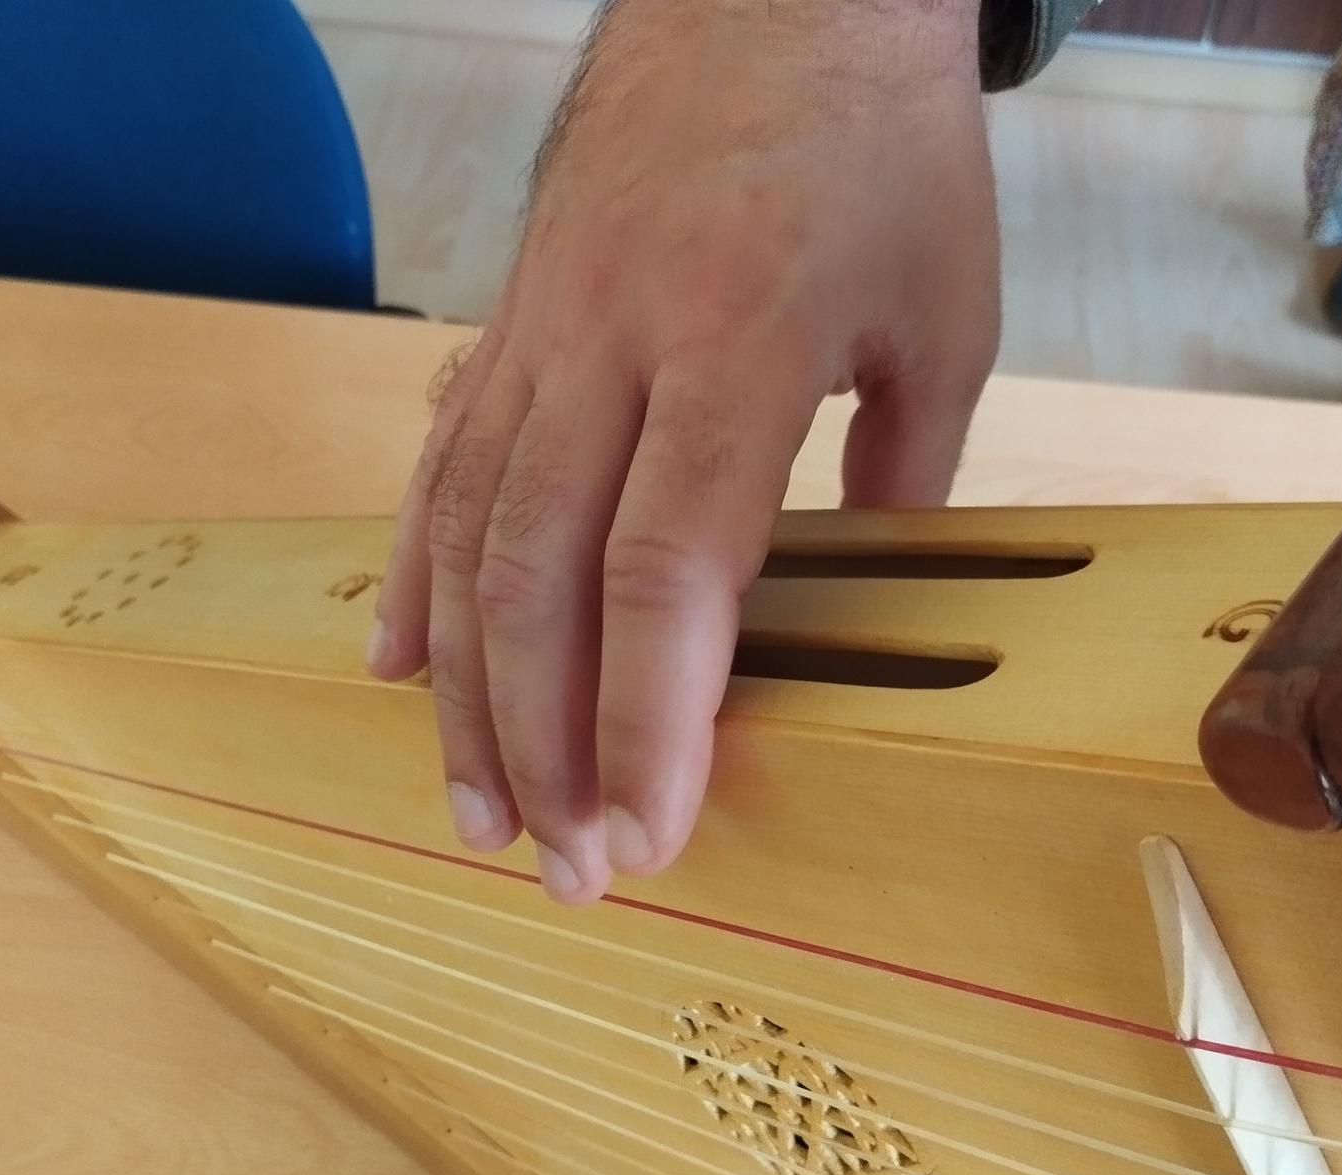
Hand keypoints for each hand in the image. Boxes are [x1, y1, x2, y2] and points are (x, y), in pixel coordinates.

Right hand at [367, 0, 1000, 903]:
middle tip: (564, 868)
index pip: (668, 568)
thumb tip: (876, 603)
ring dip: (463, 692)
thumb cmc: (876, 139)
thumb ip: (909, 471)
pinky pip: (438, 463)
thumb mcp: (944, 309)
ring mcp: (540, 329)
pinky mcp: (506, 321)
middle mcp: (613, 343)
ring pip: (467, 534)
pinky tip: (397, 671)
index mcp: (740, 342)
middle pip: (542, 576)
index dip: (649, 717)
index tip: (652, 831)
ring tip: (475, 813)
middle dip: (544, 742)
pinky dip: (414, 577)